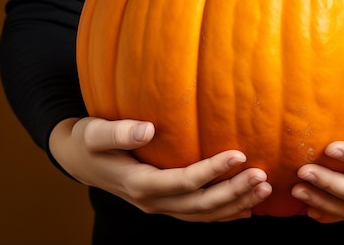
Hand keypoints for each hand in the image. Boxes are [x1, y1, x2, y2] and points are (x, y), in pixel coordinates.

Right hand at [49, 117, 271, 221]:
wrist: (79, 160)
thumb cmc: (88, 141)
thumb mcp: (95, 132)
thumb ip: (119, 132)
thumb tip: (147, 128)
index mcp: (139, 183)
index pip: (184, 181)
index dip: (213, 171)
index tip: (239, 155)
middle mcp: (152, 201)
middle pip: (200, 204)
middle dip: (234, 193)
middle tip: (263, 177)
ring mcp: (160, 206)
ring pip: (203, 214)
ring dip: (235, 205)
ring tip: (264, 190)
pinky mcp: (165, 203)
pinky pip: (198, 215)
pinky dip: (223, 214)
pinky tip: (246, 208)